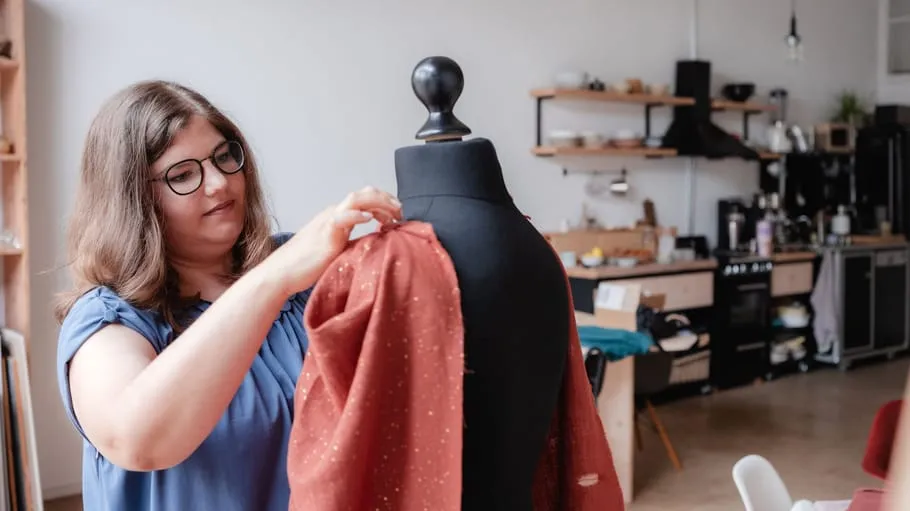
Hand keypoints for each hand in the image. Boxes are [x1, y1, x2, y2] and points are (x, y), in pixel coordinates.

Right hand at [264, 186, 402, 295]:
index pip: (365, 199)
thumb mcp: (336, 250)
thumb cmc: (307, 265)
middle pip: (365, 194)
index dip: (384, 203)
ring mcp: (329, 220)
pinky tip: (370, 219)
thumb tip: (372, 246)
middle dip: (386, 199)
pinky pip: (342, 217)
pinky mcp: (325, 233)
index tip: (398, 215)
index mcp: (338, 216)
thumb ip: (351, 243)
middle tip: (401, 213)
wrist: (282, 272)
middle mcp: (334, 213)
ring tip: (392, 214)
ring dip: (379, 203)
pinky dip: (357, 215)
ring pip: (357, 199)